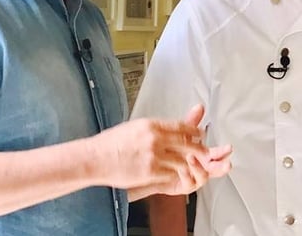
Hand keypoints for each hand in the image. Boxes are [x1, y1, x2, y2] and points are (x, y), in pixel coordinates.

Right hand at [94, 105, 231, 194]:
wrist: (96, 158)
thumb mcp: (133, 127)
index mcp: (151, 124)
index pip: (180, 126)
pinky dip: (177, 175)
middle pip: (186, 142)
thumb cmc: (110, 144)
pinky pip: (171, 173)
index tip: (200, 134)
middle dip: (198, 148)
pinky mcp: (150, 171)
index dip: (194, 131)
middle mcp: (155, 138)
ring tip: (194, 167)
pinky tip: (180, 176)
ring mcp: (154, 155)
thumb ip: (152, 129)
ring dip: (190, 164)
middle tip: (206, 153)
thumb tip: (165, 130)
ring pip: (182, 159)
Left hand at [148, 104, 231, 195]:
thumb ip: (191, 122)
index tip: (229, 148)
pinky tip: (183, 168)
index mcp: (203, 155)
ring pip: (203, 176)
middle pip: (215, 168)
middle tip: (225, 164)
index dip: (223, 151)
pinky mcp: (182, 185)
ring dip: (199, 167)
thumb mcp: (181, 133)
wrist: (153, 164)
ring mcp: (193, 177)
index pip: (216, 153)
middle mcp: (201, 167)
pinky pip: (188, 183)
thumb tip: (200, 106)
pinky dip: (187, 175)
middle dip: (221, 166)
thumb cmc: (169, 149)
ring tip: (191, 157)